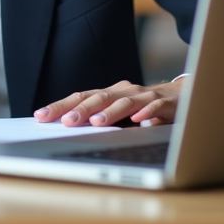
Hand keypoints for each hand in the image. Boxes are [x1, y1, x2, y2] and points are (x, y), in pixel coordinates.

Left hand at [32, 77, 185, 127]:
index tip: (40, 116)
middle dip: (80, 110)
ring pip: (124, 102)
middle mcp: (123, 91)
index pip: (80, 97)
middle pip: (98, 98)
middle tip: (65, 121)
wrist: (183, 96)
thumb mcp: (120, 115)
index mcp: (109, 94)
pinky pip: (154, 106)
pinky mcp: (164, 102)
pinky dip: (147, 112)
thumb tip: (69, 131)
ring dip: (110, 112)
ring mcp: (143, 95)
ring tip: (96, 122)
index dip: (60, 106)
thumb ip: (101, 120)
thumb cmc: (144, 107)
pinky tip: (139, 121)